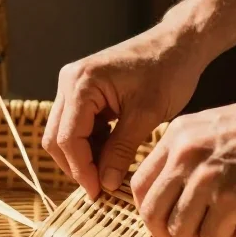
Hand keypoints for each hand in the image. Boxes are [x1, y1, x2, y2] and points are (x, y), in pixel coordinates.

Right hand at [42, 10, 209, 197]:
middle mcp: (69, 82)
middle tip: (101, 189)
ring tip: (110, 173)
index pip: (68, 138)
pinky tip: (112, 154)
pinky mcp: (83, 92)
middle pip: (56, 138)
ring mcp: (73, 86)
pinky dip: (90, 145)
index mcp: (81, 83)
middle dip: (77, 166)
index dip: (81, 170)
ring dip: (83, 157)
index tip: (98, 193)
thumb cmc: (168, 71)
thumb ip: (121, 150)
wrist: (178, 44)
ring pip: (64, 134)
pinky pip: (76, 126)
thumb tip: (104, 184)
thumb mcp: (146, 115)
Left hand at [131, 86, 235, 236]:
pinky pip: (211, 236)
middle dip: (167, 234)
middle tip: (192, 235)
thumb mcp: (213, 129)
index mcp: (176, 136)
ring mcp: (206, 177)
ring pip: (179, 230)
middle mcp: (184, 155)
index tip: (168, 219)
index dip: (150, 211)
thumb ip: (187, 157)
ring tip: (223, 228)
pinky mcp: (231, 198)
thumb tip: (171, 198)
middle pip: (151, 213)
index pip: (139, 185)